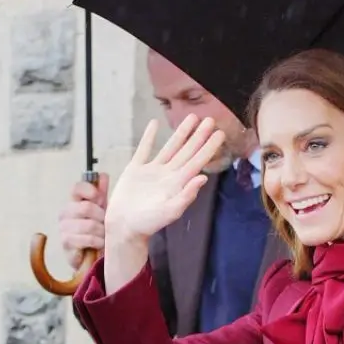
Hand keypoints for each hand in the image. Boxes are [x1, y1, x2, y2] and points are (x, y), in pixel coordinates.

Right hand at [58, 173, 108, 269]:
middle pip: (86, 207)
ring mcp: (63, 227)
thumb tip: (103, 175)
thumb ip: (101, 194)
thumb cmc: (98, 231)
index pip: (77, 187)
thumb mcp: (103, 211)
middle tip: (108, 224)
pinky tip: (100, 244)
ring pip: (89, 224)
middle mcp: (65, 212)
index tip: (100, 198)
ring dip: (102, 232)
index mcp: (74, 201)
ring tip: (105, 236)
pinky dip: (98, 241)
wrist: (93, 257)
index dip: (90, 190)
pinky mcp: (66, 242)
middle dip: (102, 217)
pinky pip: (87, 238)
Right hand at [105, 115, 225, 244]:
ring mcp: (152, 170)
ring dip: (181, 132)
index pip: (197, 161)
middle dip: (199, 136)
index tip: (220, 134)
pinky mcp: (135, 169)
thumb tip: (204, 177)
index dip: (209, 147)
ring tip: (191, 117)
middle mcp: (168, 174)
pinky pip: (144, 149)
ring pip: (170, 146)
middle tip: (210, 120)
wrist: (123, 226)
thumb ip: (187, 195)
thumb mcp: (170, 211)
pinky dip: (148, 136)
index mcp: (178, 183)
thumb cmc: (148, 223)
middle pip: (187, 151)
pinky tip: (154, 123)